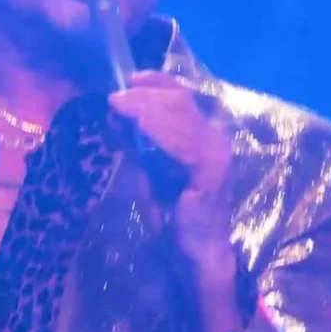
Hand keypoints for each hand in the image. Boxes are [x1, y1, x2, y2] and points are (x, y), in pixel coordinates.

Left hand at [108, 71, 233, 267]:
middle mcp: (213, 137)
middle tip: (114, 99)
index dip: (156, 82)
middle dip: (143, 96)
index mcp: (200, 135)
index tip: (129, 79)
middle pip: (178, 101)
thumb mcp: (147, 172)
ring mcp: (216, 151)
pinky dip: (158, 130)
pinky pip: (182, 142)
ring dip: (145, 109)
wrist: (194, 253)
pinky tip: (138, 125)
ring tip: (120, 107)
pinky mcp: (212, 168)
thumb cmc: (172, 215)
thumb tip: (116, 117)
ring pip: (179, 116)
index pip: (180, 97)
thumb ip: (136, 146)